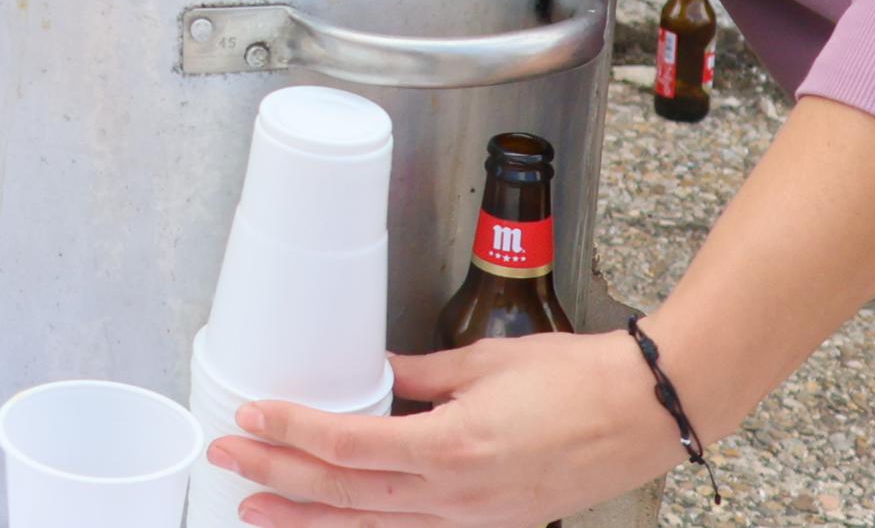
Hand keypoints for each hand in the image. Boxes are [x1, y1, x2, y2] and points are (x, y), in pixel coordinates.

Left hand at [210, 333, 684, 526]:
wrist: (646, 413)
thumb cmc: (577, 379)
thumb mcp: (484, 363)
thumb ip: (420, 373)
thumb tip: (375, 370)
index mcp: (450, 447)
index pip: (349, 444)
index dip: (293, 432)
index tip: (252, 416)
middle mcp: (456, 494)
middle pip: (348, 493)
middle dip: (281, 478)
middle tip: (228, 460)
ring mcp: (475, 518)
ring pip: (375, 527)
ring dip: (311, 517)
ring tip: (258, 508)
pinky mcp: (493, 524)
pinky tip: (335, 524)